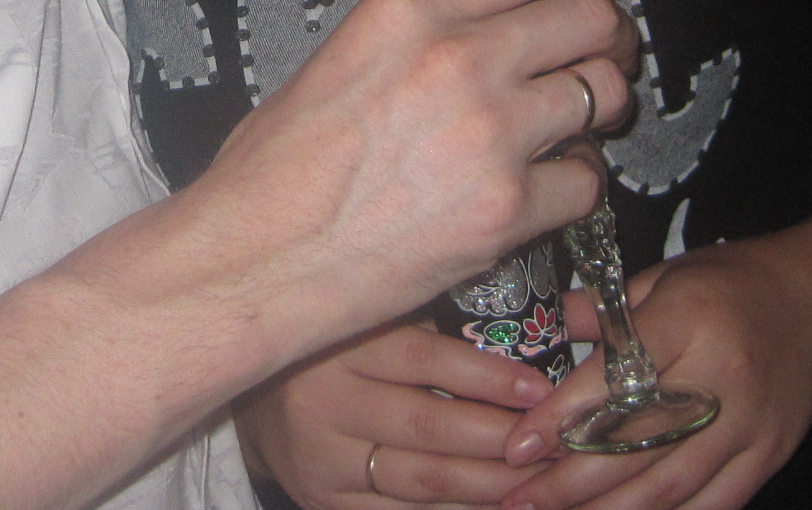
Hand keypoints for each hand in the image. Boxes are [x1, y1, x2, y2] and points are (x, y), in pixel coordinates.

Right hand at [191, 0, 638, 354]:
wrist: (256, 258)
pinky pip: (588, 181)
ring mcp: (491, 135)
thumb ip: (419, 32)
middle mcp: (460, 59)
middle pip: (588, 18)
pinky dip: (578, 182)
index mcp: (409, 10)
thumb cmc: (276, 166)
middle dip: (610, 32)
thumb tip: (483, 22)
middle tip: (605, 51)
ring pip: (603, 95)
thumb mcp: (342, 56)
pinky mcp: (508, 209)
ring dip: (601, 108)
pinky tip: (548, 186)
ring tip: (574, 126)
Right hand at [241, 321, 556, 508]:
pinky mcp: (323, 501)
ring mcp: (323, 460)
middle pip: (428, 427)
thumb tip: (518, 344)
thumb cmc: (334, 348)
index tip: (540, 389)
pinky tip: (491, 508)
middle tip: (553, 444)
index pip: (425, 359)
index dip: (488, 377)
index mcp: (342, 344)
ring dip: (487, 486)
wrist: (258, 397)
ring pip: (421, 481)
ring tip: (536, 483)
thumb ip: (425, 327)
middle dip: (499, 440)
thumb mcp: (370, 320)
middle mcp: (326, 402)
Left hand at [494, 242, 811, 509]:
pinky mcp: (768, 456)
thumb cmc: (733, 283)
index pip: (617, 378)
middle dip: (571, 480)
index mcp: (689, 320)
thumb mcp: (665, 276)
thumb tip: (537, 332)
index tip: (518, 445)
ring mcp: (750, 425)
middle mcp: (720, 377)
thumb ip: (601, 310)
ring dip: (609, 509)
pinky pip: (713, 503)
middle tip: (519, 499)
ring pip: (671, 485)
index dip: (563, 417)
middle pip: (638, 442)